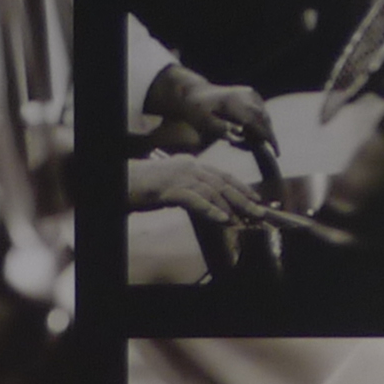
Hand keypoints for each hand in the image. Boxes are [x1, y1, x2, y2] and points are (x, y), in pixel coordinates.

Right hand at [127, 155, 277, 224]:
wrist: (124, 180)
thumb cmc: (143, 185)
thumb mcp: (172, 184)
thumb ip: (190, 189)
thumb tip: (206, 202)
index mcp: (191, 164)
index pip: (222, 175)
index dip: (241, 187)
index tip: (256, 198)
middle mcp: (189, 167)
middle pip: (223, 183)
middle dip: (244, 198)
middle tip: (260, 210)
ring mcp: (181, 177)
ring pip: (213, 191)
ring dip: (232, 206)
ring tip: (246, 218)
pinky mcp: (171, 189)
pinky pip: (196, 200)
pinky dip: (211, 210)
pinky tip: (223, 219)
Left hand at [142, 65, 277, 165]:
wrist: (197, 92)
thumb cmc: (198, 111)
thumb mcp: (204, 123)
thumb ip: (221, 131)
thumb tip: (239, 136)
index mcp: (233, 102)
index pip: (256, 121)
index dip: (267, 137)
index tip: (275, 151)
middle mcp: (245, 95)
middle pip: (264, 118)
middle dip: (270, 136)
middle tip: (275, 152)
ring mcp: (249, 93)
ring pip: (265, 115)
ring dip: (265, 131)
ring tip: (257, 143)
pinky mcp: (251, 94)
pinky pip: (262, 111)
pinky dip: (261, 124)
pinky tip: (251, 133)